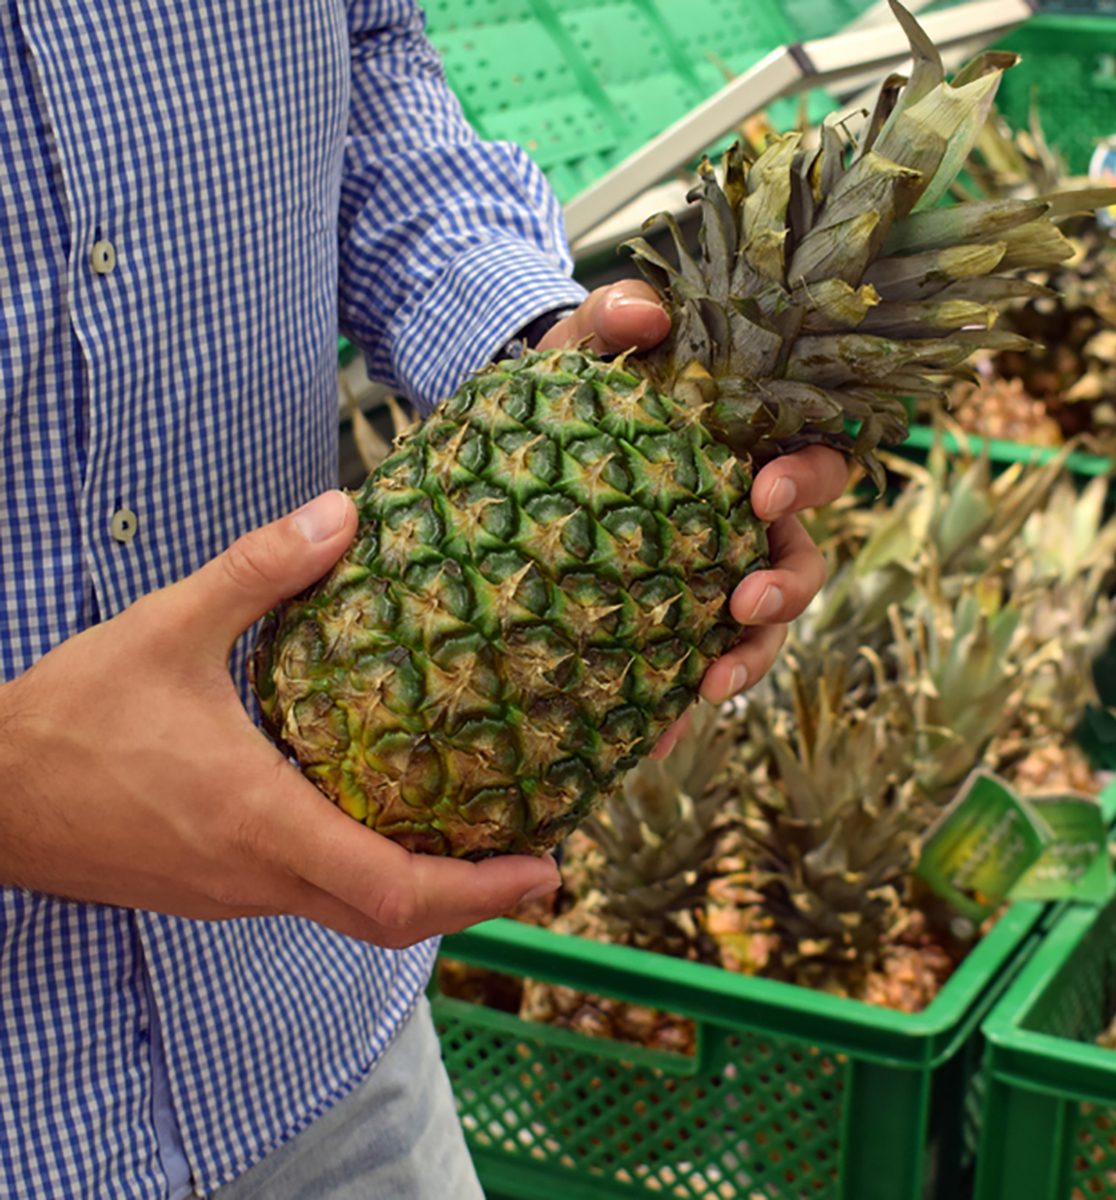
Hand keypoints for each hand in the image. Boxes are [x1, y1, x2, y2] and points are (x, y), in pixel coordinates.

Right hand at [0, 493, 558, 945]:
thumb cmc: (69, 718)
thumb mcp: (169, 626)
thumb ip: (262, 570)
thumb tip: (343, 512)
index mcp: (259, 822)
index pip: (393, 891)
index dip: (481, 891)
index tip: (546, 869)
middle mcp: (256, 876)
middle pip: (391, 923)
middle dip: (476, 902)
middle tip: (538, 864)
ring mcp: (234, 892)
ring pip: (353, 916)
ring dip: (427, 893)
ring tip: (483, 841)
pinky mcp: (214, 887)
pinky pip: (314, 898)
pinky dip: (373, 880)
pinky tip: (388, 825)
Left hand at [538, 281, 849, 759]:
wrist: (523, 443)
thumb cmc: (576, 387)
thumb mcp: (585, 344)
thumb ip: (613, 315)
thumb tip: (647, 313)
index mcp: (747, 449)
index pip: (812, 462)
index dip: (808, 480)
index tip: (764, 493)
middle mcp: (742, 520)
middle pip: (801, 558)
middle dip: (787, 584)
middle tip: (747, 598)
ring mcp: (707, 574)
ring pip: (759, 627)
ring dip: (746, 657)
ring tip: (709, 686)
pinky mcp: (665, 620)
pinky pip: (688, 666)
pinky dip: (674, 705)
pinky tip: (650, 737)